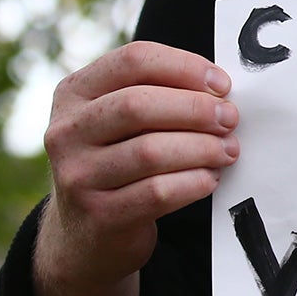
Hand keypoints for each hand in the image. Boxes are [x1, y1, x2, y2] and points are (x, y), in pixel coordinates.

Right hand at [34, 42, 237, 295]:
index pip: (133, 60)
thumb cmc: (117, 163)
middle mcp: (66, 131)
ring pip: (150, 151)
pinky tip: (210, 178)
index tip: (221, 84)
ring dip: (201, 148)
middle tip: (229, 118)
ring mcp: (78, 175)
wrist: (87, 235)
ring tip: (227, 150)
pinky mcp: (99, 215)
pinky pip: (157, 192)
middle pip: (138, 104)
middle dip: (196, 109)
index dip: (184, 66)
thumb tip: (218, 89)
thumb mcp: (118, 122)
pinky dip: (193, 182)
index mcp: (74, 93)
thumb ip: (156, 95)